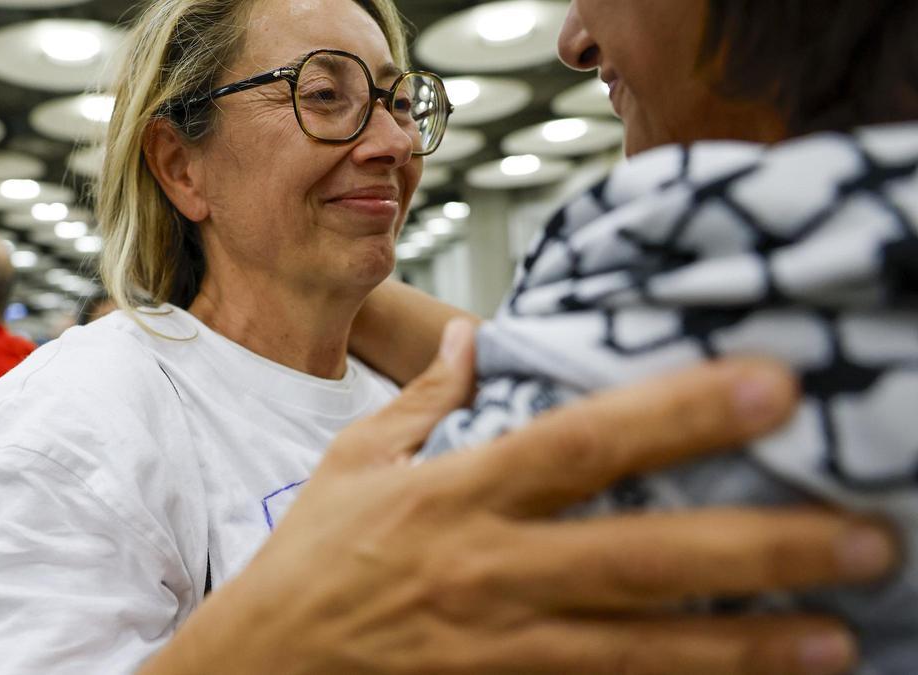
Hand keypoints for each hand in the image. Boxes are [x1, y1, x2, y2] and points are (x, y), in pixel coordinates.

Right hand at [149, 319, 897, 674]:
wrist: (264, 664)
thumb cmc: (313, 555)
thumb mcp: (356, 458)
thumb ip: (428, 397)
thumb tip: (481, 331)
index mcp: (457, 492)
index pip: (582, 443)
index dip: (677, 413)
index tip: (769, 386)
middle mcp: (488, 568)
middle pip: (637, 558)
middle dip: (754, 547)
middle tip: (863, 535)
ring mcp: (498, 643)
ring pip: (637, 648)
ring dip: (741, 646)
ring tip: (837, 636)